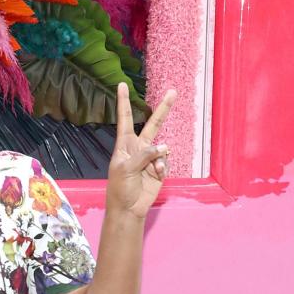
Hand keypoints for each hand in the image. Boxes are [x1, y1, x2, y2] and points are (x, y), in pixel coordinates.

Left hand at [106, 82, 177, 222]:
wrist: (129, 208)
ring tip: (152, 170)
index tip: (121, 85)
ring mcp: (151, 157)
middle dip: (164, 109)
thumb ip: (143, 154)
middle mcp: (139, 147)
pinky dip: (163, 168)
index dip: (124, 102)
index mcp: (125, 144)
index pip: (126, 119)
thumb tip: (163, 147)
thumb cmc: (120, 188)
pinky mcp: (160, 168)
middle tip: (173, 92)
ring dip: (160, 158)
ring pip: (163, 148)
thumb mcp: (125, 169)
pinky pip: (166, 161)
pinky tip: (156, 175)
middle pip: (153, 124)